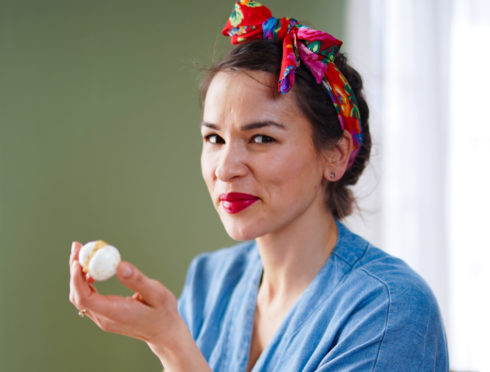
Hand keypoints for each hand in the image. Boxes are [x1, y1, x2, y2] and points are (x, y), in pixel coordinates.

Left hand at [69, 241, 180, 356]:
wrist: (165, 333)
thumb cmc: (163, 313)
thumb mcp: (157, 293)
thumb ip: (138, 280)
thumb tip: (120, 266)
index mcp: (115, 313)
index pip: (85, 298)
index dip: (77, 279)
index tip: (77, 260)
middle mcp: (104, 318)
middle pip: (78, 295)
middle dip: (74, 270)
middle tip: (78, 247)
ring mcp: (103, 318)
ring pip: (80, 296)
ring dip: (78, 275)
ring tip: (83, 252)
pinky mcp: (105, 315)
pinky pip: (88, 298)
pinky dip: (85, 281)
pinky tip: (92, 269)